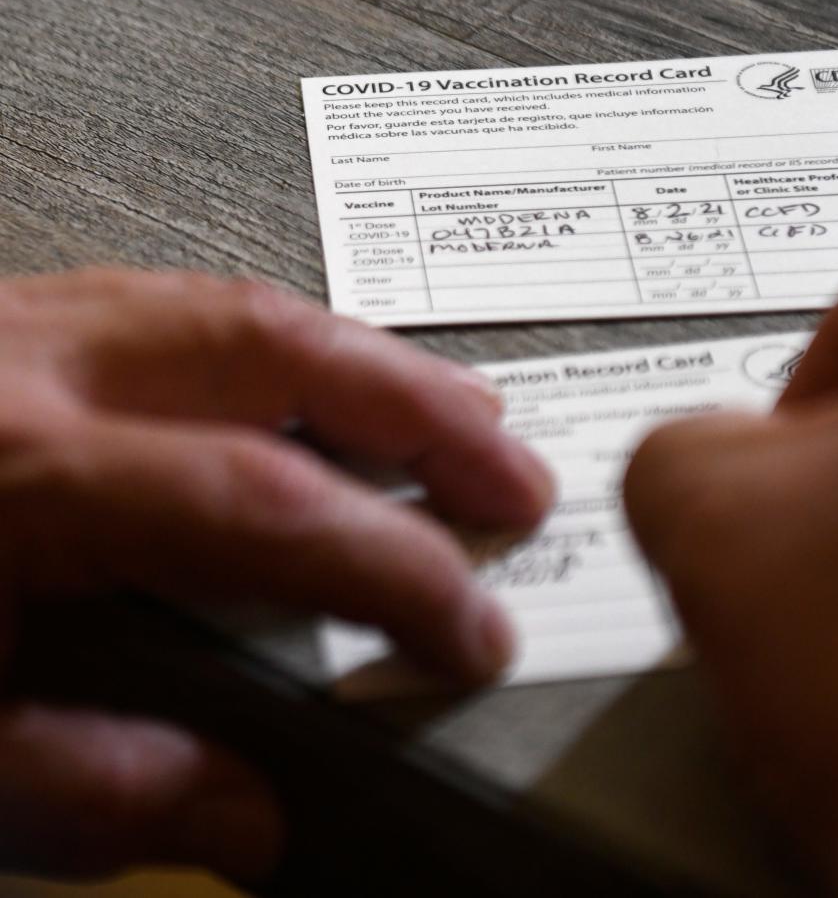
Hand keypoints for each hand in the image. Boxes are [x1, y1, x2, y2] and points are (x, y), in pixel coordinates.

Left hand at [0, 269, 553, 879]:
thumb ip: (96, 790)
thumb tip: (255, 810)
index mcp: (14, 478)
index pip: (267, 508)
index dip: (396, 569)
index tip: (472, 627)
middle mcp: (24, 369)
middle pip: (277, 349)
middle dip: (423, 412)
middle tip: (512, 475)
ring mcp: (12, 325)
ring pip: (235, 303)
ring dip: (365, 362)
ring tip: (452, 415)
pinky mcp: (2, 321)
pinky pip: (177, 301)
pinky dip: (277, 342)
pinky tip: (316, 382)